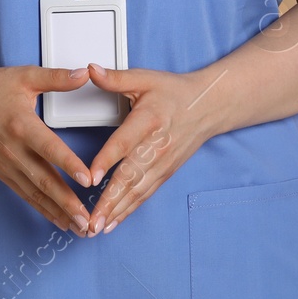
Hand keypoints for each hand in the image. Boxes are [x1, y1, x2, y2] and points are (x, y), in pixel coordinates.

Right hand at [0, 64, 96, 233]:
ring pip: (35, 193)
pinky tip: (58, 219)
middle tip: (87, 219)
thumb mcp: (25, 76)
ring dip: (58, 211)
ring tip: (79, 227)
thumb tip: (84, 74)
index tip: (88, 180)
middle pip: (44, 180)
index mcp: (21, 124)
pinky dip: (42, 208)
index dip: (69, 164)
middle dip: (67, 202)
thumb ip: (56, 78)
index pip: (49, 148)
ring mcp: (6, 164)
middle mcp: (13, 149)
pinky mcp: (2, 172)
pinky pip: (25, 194)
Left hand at [79, 63, 218, 235]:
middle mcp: (157, 147)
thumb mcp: (145, 78)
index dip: (106, 161)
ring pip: (137, 192)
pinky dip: (128, 210)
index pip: (124, 143)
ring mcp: (162, 163)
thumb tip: (91, 70)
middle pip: (129, 177)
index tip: (89, 178)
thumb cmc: (174, 92)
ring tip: (96, 228)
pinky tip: (113, 222)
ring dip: (116, 212)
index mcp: (149, 120)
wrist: (208, 106)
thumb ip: (116, 78)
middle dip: (108, 201)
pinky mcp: (165, 173)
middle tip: (89, 220)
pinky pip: (145, 195)